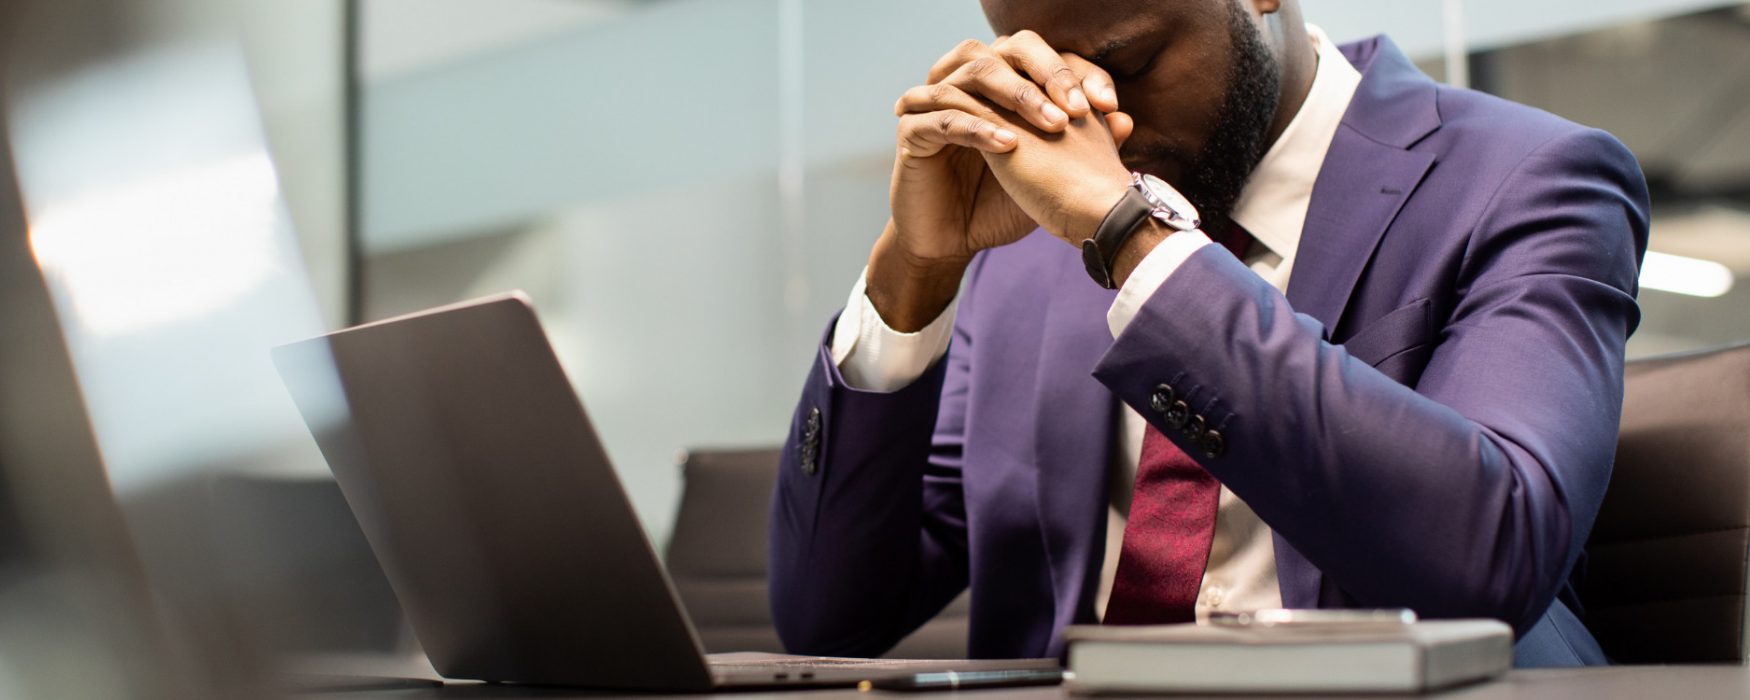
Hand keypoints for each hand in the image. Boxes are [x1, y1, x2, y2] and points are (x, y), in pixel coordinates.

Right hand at [871, 32, 1127, 329]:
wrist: (952, 242)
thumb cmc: (997, 204)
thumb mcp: (1046, 174)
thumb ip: (1080, 146)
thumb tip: (1125, 119)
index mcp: (999, 83)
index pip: (1041, 56)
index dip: (1076, 73)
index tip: (1107, 106)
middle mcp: (966, 82)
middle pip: (1006, 48)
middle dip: (1047, 73)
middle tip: (1076, 108)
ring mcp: (935, 101)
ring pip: (974, 72)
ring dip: (1017, 94)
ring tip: (1051, 124)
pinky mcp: (912, 130)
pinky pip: (946, 117)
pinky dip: (980, 128)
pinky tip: (1009, 145)